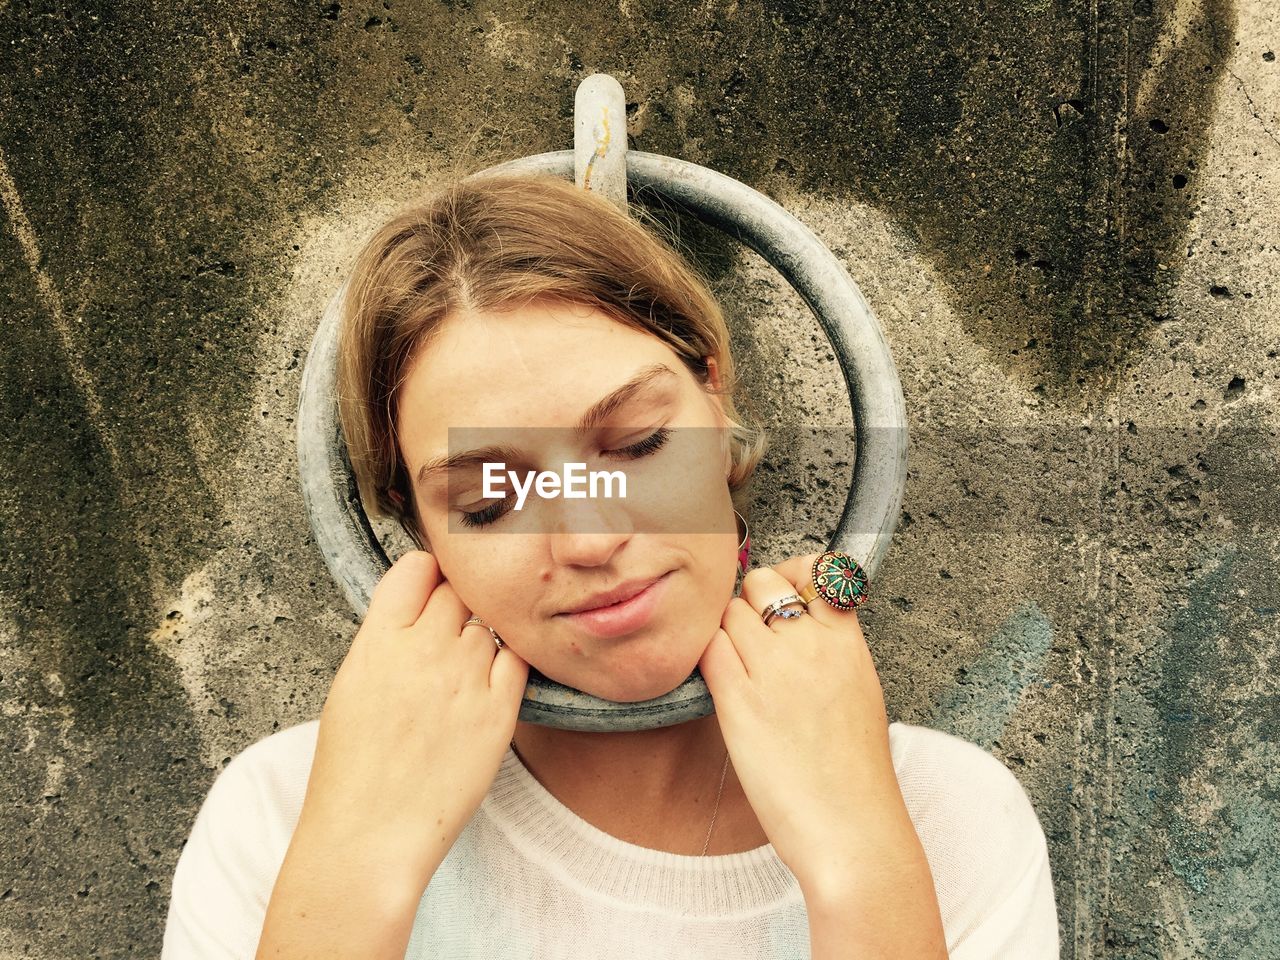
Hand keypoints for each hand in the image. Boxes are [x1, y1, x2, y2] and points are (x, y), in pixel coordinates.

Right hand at [300, 550, 528, 886]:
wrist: (370, 836)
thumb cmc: (351, 769)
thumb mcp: (351, 685)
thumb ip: (386, 639)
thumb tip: (418, 609)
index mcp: (378, 641)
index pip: (418, 568)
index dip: (425, 577)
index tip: (427, 593)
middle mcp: (425, 651)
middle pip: (458, 592)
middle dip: (454, 608)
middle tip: (446, 641)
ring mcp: (466, 679)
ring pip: (488, 627)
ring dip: (479, 641)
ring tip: (459, 679)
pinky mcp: (500, 711)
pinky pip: (518, 660)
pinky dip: (507, 665)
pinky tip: (487, 688)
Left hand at [698, 552, 897, 893]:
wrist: (851, 829)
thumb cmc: (856, 773)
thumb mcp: (861, 692)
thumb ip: (833, 650)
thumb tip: (800, 624)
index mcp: (847, 643)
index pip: (816, 571)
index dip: (790, 573)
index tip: (781, 593)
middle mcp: (811, 647)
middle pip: (760, 583)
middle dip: (748, 600)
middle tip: (747, 633)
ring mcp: (773, 672)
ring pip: (728, 613)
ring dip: (723, 630)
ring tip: (734, 664)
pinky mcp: (739, 702)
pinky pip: (708, 650)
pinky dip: (706, 657)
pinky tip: (719, 681)